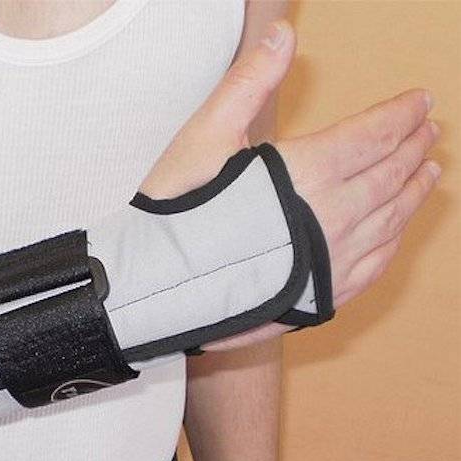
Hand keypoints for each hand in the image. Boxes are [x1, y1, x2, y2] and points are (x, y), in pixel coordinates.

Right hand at [139, 20, 439, 349]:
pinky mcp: (323, 295)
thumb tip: (282, 35)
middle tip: (431, 132)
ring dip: (415, 192)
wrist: (159, 286)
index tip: (420, 101)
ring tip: (430, 173)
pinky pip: (377, 264)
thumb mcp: (205, 136)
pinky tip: (398, 230)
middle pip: (390, 176)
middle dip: (413, 148)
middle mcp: (331, 218)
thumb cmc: (176, 210)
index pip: (371, 136)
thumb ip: (249, 83)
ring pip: (392, 220)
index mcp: (307, 173)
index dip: (399, 115)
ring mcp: (333, 262)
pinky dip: (396, 239)